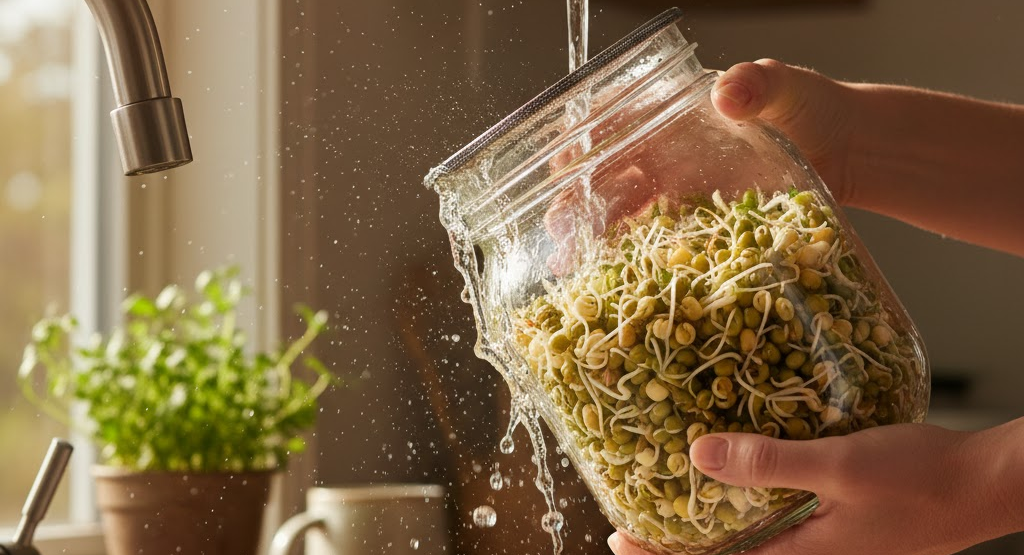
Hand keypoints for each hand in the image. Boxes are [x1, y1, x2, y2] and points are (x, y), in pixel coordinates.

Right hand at [543, 60, 857, 273]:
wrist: (846, 151)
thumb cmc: (809, 106)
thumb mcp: (783, 87)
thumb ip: (756, 85)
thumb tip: (727, 93)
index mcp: (671, 113)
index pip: (612, 120)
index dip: (581, 140)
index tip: (562, 161)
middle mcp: (664, 151)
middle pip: (607, 172)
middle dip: (577, 198)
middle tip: (559, 225)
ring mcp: (678, 190)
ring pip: (623, 210)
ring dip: (593, 233)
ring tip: (569, 260)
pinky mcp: (697, 223)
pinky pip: (657, 240)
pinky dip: (630, 256)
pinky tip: (610, 275)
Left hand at [608, 421, 1023, 554]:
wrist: (981, 486)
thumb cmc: (921, 480)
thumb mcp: (838, 466)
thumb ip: (769, 465)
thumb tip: (699, 456)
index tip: (620, 540)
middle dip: (677, 546)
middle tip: (631, 524)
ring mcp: (823, 548)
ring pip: (751, 543)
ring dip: (709, 528)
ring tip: (671, 502)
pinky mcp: (836, 529)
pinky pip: (778, 527)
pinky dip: (747, 511)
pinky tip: (737, 483)